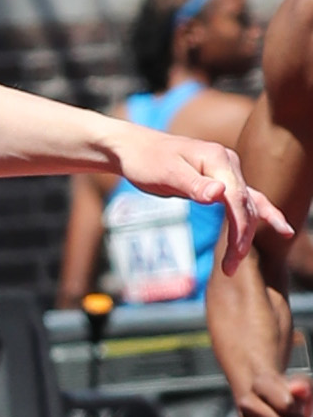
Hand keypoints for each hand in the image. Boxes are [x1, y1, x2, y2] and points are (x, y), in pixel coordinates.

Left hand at [105, 126, 293, 273]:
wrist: (135, 149)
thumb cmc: (146, 161)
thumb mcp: (165, 174)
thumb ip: (192, 185)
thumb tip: (219, 194)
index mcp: (217, 159)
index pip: (238, 198)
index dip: (240, 227)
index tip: (236, 252)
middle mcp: (228, 163)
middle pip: (245, 204)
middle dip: (242, 237)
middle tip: (230, 267)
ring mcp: (227, 171)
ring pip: (247, 205)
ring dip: (246, 233)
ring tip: (236, 262)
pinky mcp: (222, 180)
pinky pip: (244, 200)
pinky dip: (259, 215)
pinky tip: (280, 228)